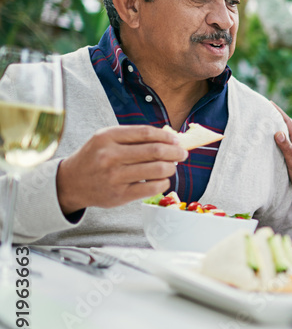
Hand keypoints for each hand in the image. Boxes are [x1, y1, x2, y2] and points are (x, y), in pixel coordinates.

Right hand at [56, 125, 187, 214]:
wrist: (71, 182)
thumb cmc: (94, 157)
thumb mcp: (106, 139)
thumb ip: (132, 136)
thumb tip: (168, 138)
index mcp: (107, 137)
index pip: (146, 133)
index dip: (166, 136)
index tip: (176, 140)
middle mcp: (110, 156)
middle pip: (155, 151)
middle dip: (175, 152)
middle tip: (182, 153)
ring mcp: (115, 177)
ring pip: (157, 169)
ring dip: (171, 167)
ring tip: (172, 166)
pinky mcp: (120, 195)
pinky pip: (152, 187)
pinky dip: (164, 182)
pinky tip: (162, 180)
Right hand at [272, 102, 291, 210]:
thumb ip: (288, 149)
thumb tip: (277, 132)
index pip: (289, 123)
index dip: (279, 112)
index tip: (269, 103)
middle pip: (286, 129)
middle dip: (275, 119)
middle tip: (262, 112)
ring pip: (285, 138)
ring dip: (275, 131)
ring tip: (263, 125)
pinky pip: (283, 148)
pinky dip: (276, 143)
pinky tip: (268, 144)